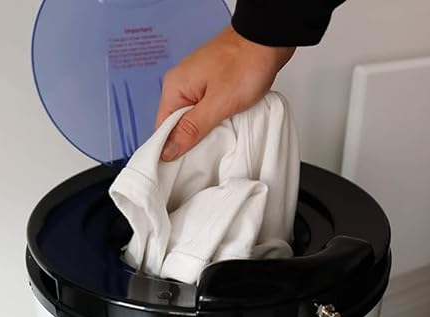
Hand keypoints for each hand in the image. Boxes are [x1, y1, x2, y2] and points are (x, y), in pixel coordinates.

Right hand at [156, 25, 294, 161]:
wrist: (268, 39)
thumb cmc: (246, 64)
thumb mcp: (218, 103)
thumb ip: (191, 128)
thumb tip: (167, 150)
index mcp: (174, 87)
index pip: (162, 128)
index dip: (170, 148)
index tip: (182, 165)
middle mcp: (180, 84)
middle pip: (175, 124)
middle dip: (188, 141)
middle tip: (204, 154)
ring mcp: (195, 84)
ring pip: (191, 118)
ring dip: (203, 131)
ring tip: (216, 141)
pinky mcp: (210, 85)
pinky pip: (204, 110)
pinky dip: (212, 120)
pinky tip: (223, 127)